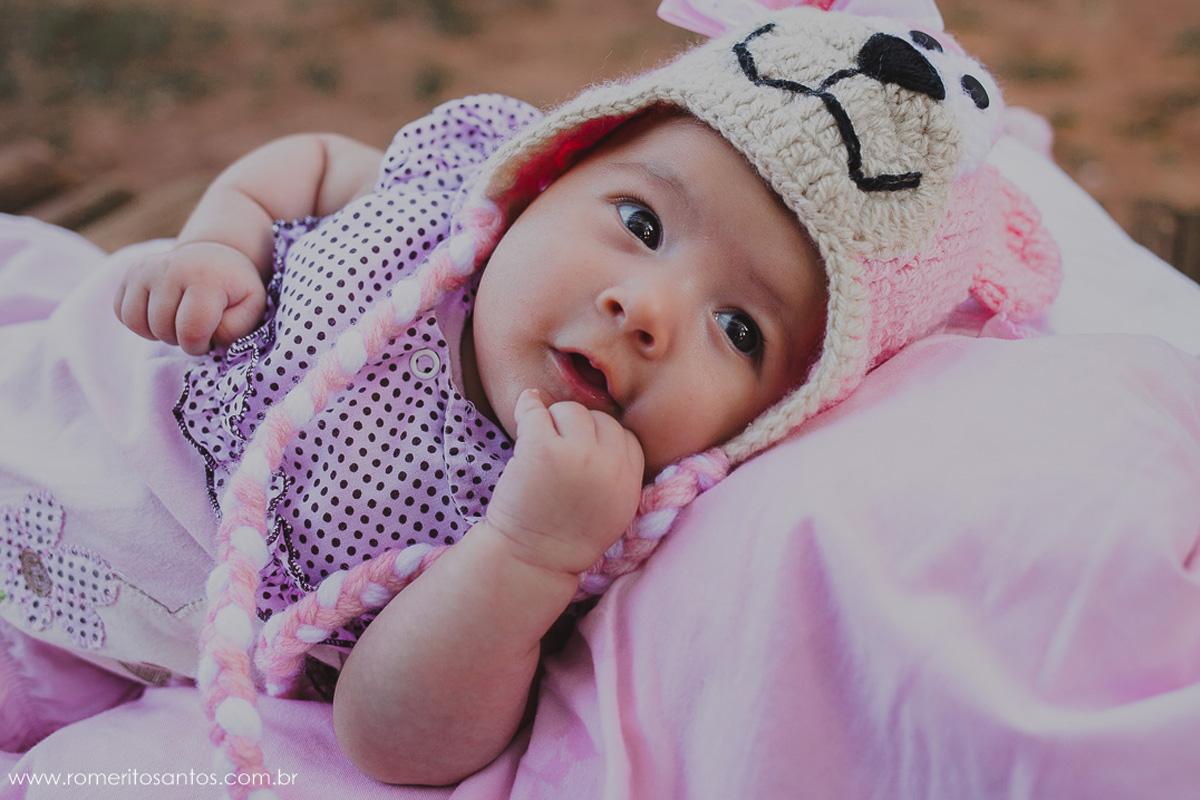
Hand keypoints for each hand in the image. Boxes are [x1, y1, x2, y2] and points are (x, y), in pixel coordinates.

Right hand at [113, 241, 266, 354]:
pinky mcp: (131, 273)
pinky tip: (161, 314)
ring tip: (179, 321)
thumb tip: (206, 337)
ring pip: (137, 322)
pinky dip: (140, 323)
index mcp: (205, 278)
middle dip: (180, 339)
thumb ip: (236, 328)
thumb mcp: (253, 307)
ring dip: (158, 332)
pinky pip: (122, 313)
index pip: (190, 332)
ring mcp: (146, 268)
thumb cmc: (235, 288)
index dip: (199, 345)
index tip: (210, 338)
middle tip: (196, 328)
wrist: (216, 257)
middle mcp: (171, 268)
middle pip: (162, 328)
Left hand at [484, 389, 644, 576]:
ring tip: (540, 447)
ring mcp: (578, 455)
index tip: (582, 452)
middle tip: (556, 451)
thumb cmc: (565, 538)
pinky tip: (524, 410)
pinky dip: (527, 406)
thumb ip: (619, 476)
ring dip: (553, 421)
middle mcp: (609, 466)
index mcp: (630, 482)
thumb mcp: (613, 512)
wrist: (530, 561)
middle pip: (600, 419)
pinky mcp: (543, 449)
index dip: (602, 441)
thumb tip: (606, 434)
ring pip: (571, 410)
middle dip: (577, 430)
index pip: (626, 436)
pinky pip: (536, 410)